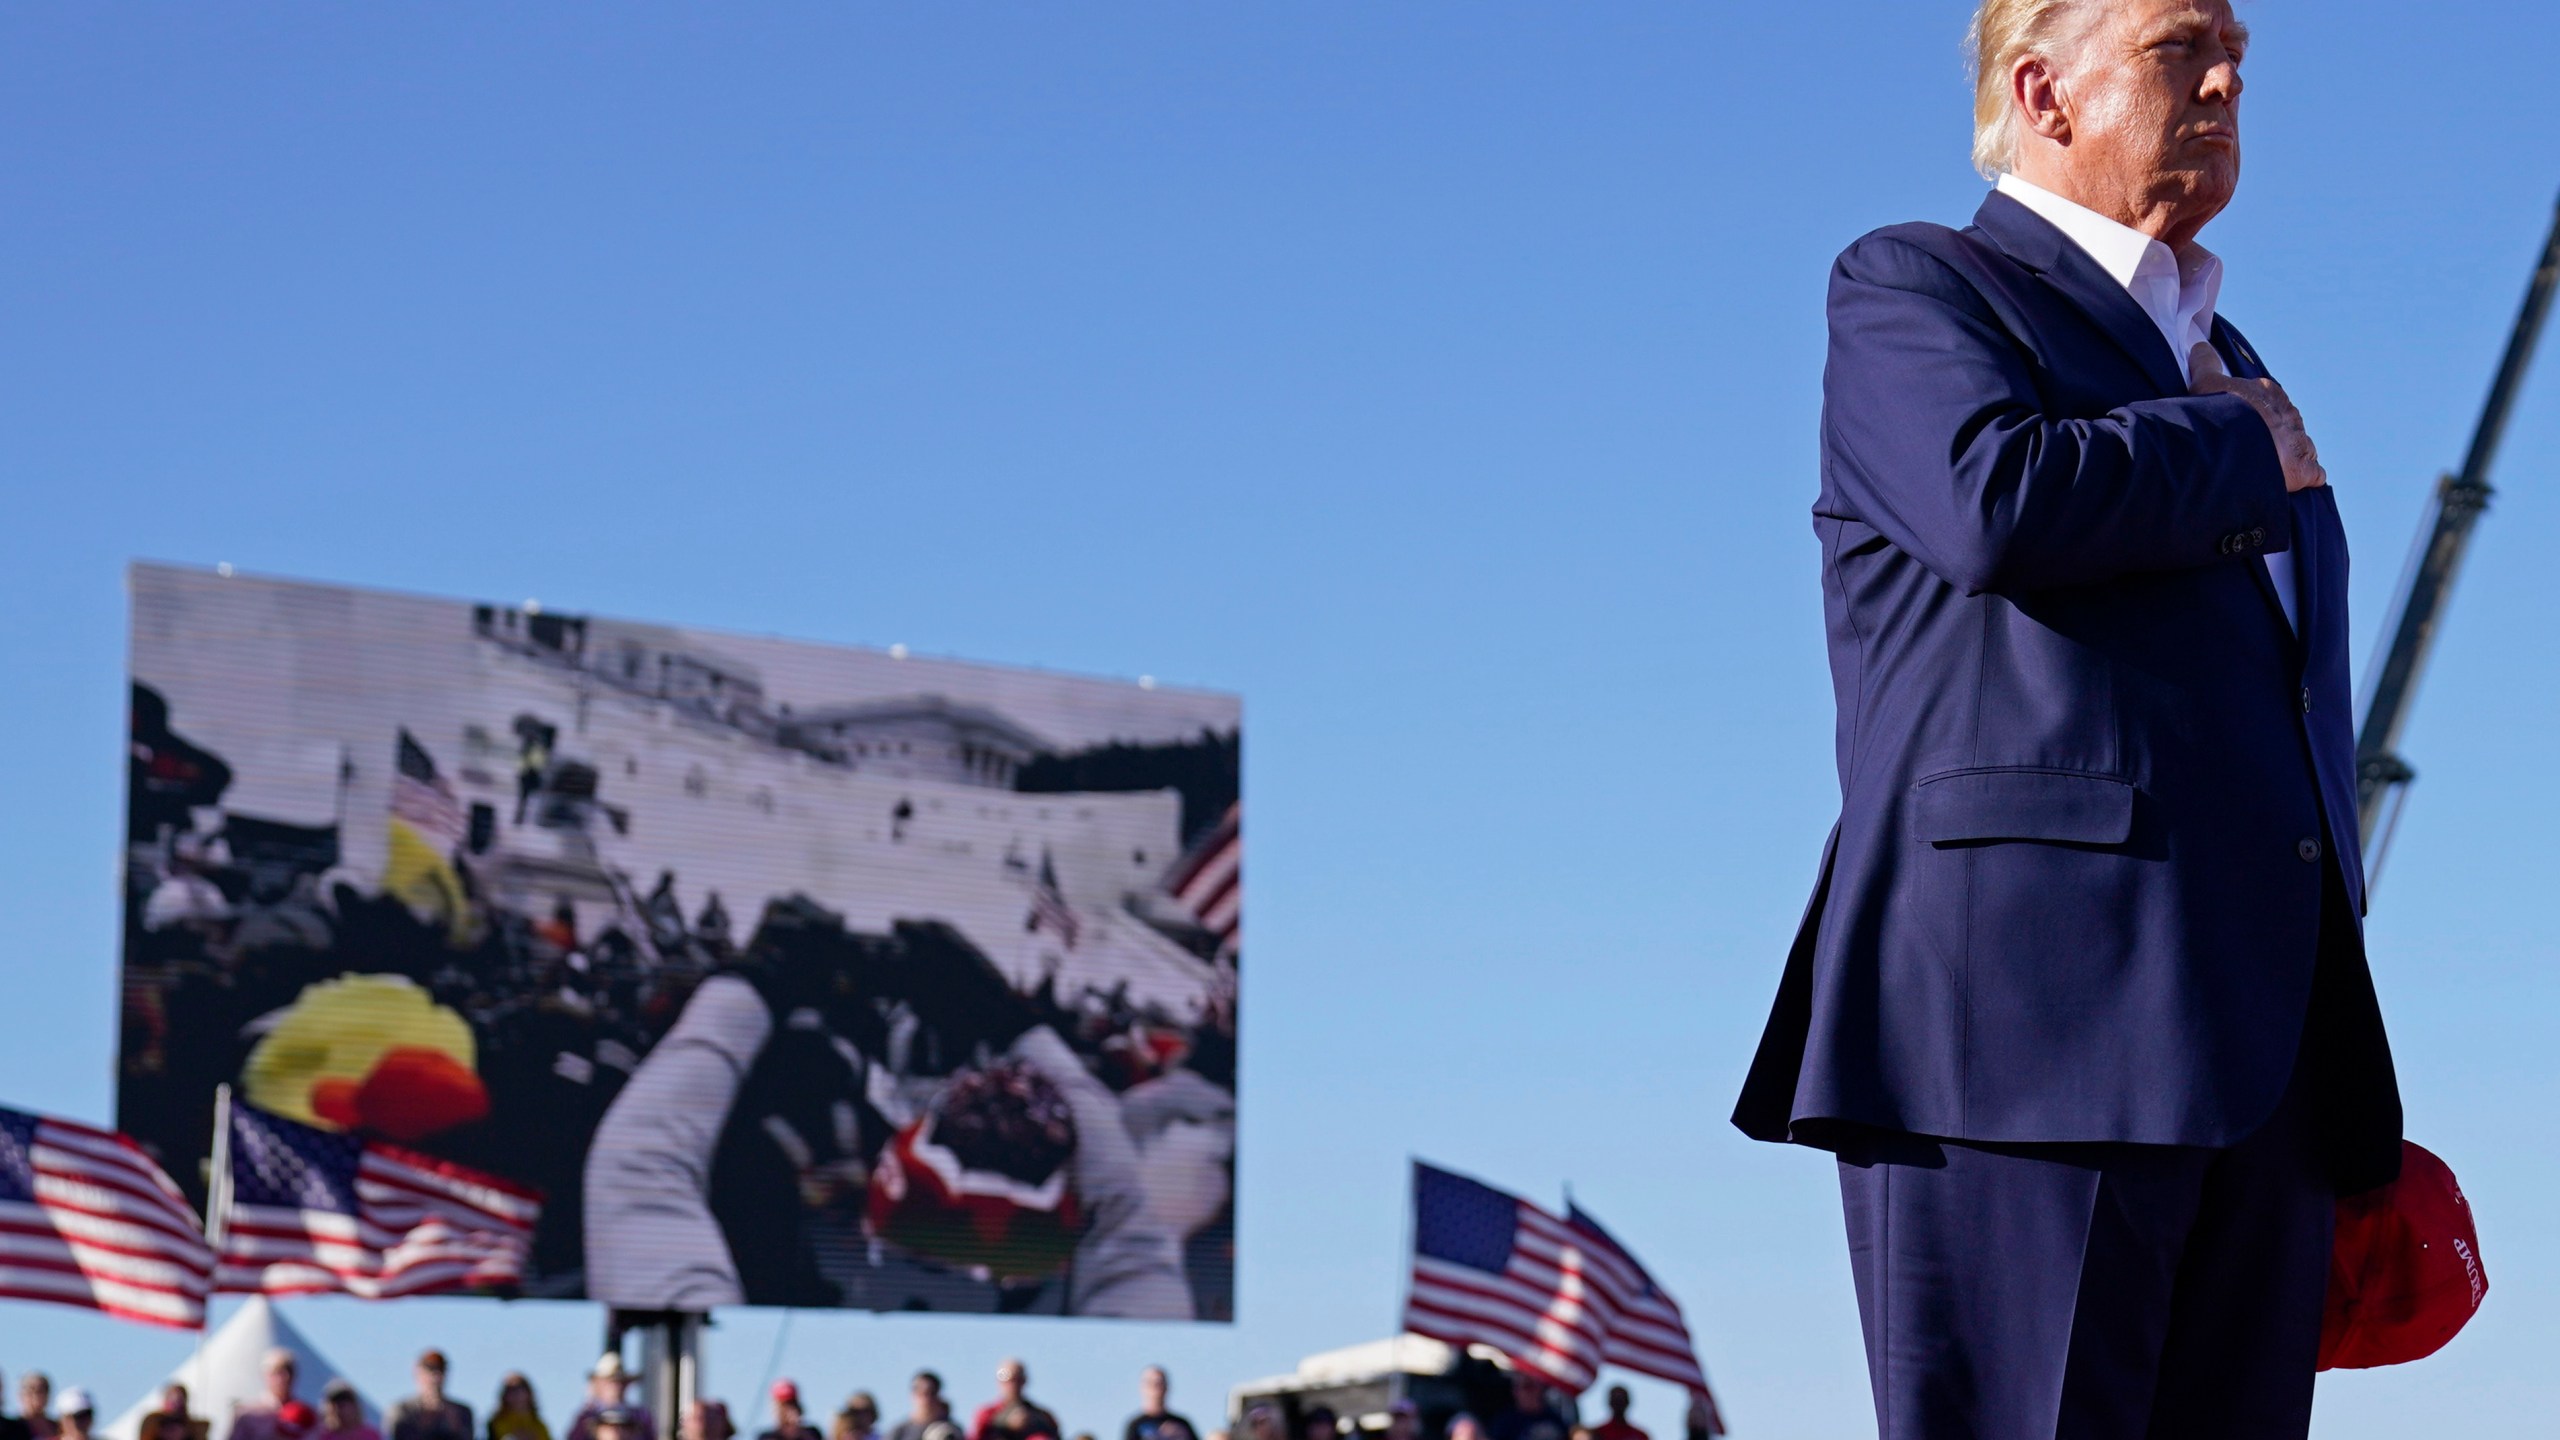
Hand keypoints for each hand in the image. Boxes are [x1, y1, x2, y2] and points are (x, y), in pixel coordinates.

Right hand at [2191, 343, 2325, 492]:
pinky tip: (2290, 485)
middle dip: (2272, 436)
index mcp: (2269, 393)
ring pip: (2302, 447)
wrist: (2234, 444)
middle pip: (2285, 424)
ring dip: (2289, 457)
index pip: (2268, 399)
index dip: (2254, 413)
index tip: (2239, 425)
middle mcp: (2289, 414)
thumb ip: (2204, 363)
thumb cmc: (2219, 412)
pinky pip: (2314, 474)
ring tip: (2267, 471)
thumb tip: (2200, 344)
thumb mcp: (2204, 383)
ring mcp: (2300, 441)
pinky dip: (2305, 479)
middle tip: (2248, 450)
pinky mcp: (2305, 469)